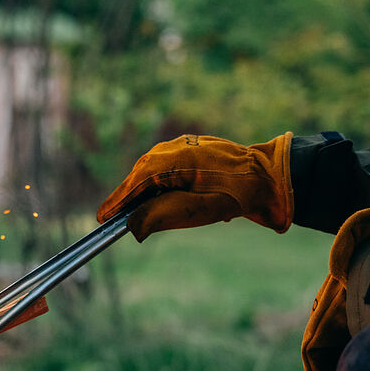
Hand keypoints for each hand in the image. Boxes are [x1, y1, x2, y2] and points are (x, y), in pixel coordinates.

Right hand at [97, 132, 293, 241]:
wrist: (268, 177)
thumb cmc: (235, 195)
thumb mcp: (197, 211)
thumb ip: (161, 217)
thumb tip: (131, 226)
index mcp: (172, 160)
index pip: (135, 184)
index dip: (116, 202)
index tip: (101, 218)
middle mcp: (173, 147)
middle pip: (140, 175)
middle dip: (128, 197)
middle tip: (113, 218)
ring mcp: (183, 144)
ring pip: (152, 170)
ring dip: (144, 191)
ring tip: (136, 211)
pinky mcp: (192, 147)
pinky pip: (166, 166)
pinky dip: (159, 183)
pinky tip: (163, 198)